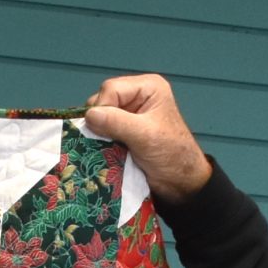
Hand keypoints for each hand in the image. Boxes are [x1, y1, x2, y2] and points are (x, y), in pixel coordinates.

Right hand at [82, 74, 212, 206]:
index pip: (111, 88)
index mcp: (147, 87)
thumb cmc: (171, 154)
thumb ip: (116, 122)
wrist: (179, 180)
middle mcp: (136, 96)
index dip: (102, 107)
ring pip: (99, 116)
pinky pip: (102, 130)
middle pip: (103, 100)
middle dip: (99, 120)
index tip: (102, 130)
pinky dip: (100, 140)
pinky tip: (104, 149)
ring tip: (106, 146)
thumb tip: (89, 115)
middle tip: (105, 139)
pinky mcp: (122, 130)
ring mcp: (129, 113)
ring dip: (98, 133)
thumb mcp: (144, 136)